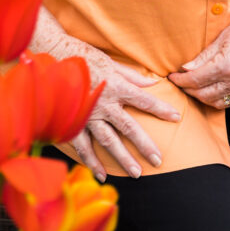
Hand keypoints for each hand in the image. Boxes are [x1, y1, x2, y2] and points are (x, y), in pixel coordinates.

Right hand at [50, 34, 180, 181]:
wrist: (53, 57)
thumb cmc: (83, 58)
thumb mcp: (109, 62)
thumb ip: (131, 75)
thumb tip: (151, 82)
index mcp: (116, 86)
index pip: (143, 99)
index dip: (160, 108)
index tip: (176, 117)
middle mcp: (105, 103)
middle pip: (129, 127)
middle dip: (144, 145)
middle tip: (158, 160)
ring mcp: (89, 115)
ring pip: (109, 141)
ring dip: (123, 158)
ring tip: (136, 174)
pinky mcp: (73, 122)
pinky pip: (83, 145)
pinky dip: (91, 161)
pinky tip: (101, 174)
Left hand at [168, 7, 229, 109]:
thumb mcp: (220, 38)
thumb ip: (202, 57)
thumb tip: (184, 69)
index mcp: (226, 65)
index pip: (195, 80)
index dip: (180, 80)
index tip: (172, 76)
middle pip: (204, 94)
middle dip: (188, 89)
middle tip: (179, 81)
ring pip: (216, 102)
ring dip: (201, 97)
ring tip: (192, 87)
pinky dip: (217, 100)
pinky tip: (209, 91)